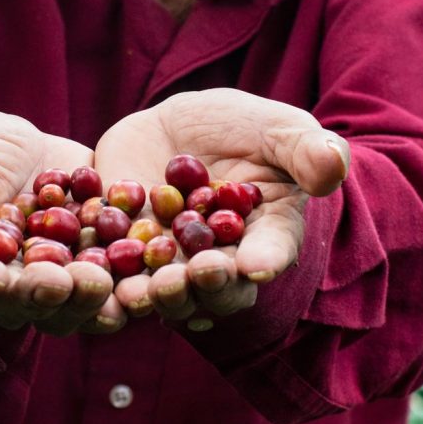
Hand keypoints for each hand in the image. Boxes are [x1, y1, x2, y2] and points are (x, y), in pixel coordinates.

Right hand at [0, 107, 124, 335]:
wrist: (12, 148)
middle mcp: (4, 281)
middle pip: (25, 302)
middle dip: (48, 297)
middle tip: (72, 283)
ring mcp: (50, 276)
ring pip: (70, 303)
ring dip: (92, 299)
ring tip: (111, 281)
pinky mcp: (92, 259)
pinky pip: (113, 277)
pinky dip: (130, 279)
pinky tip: (149, 269)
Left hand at [94, 89, 349, 325]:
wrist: (176, 128)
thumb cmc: (242, 129)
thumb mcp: (276, 128)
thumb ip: (304, 150)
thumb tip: (334, 164)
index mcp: (266, 235)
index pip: (271, 251)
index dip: (264, 258)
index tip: (256, 263)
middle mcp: (220, 262)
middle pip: (216, 285)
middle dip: (205, 285)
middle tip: (195, 275)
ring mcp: (170, 263)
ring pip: (163, 290)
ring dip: (154, 295)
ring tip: (142, 290)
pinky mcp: (122, 254)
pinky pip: (112, 272)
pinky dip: (101, 278)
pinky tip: (88, 276)